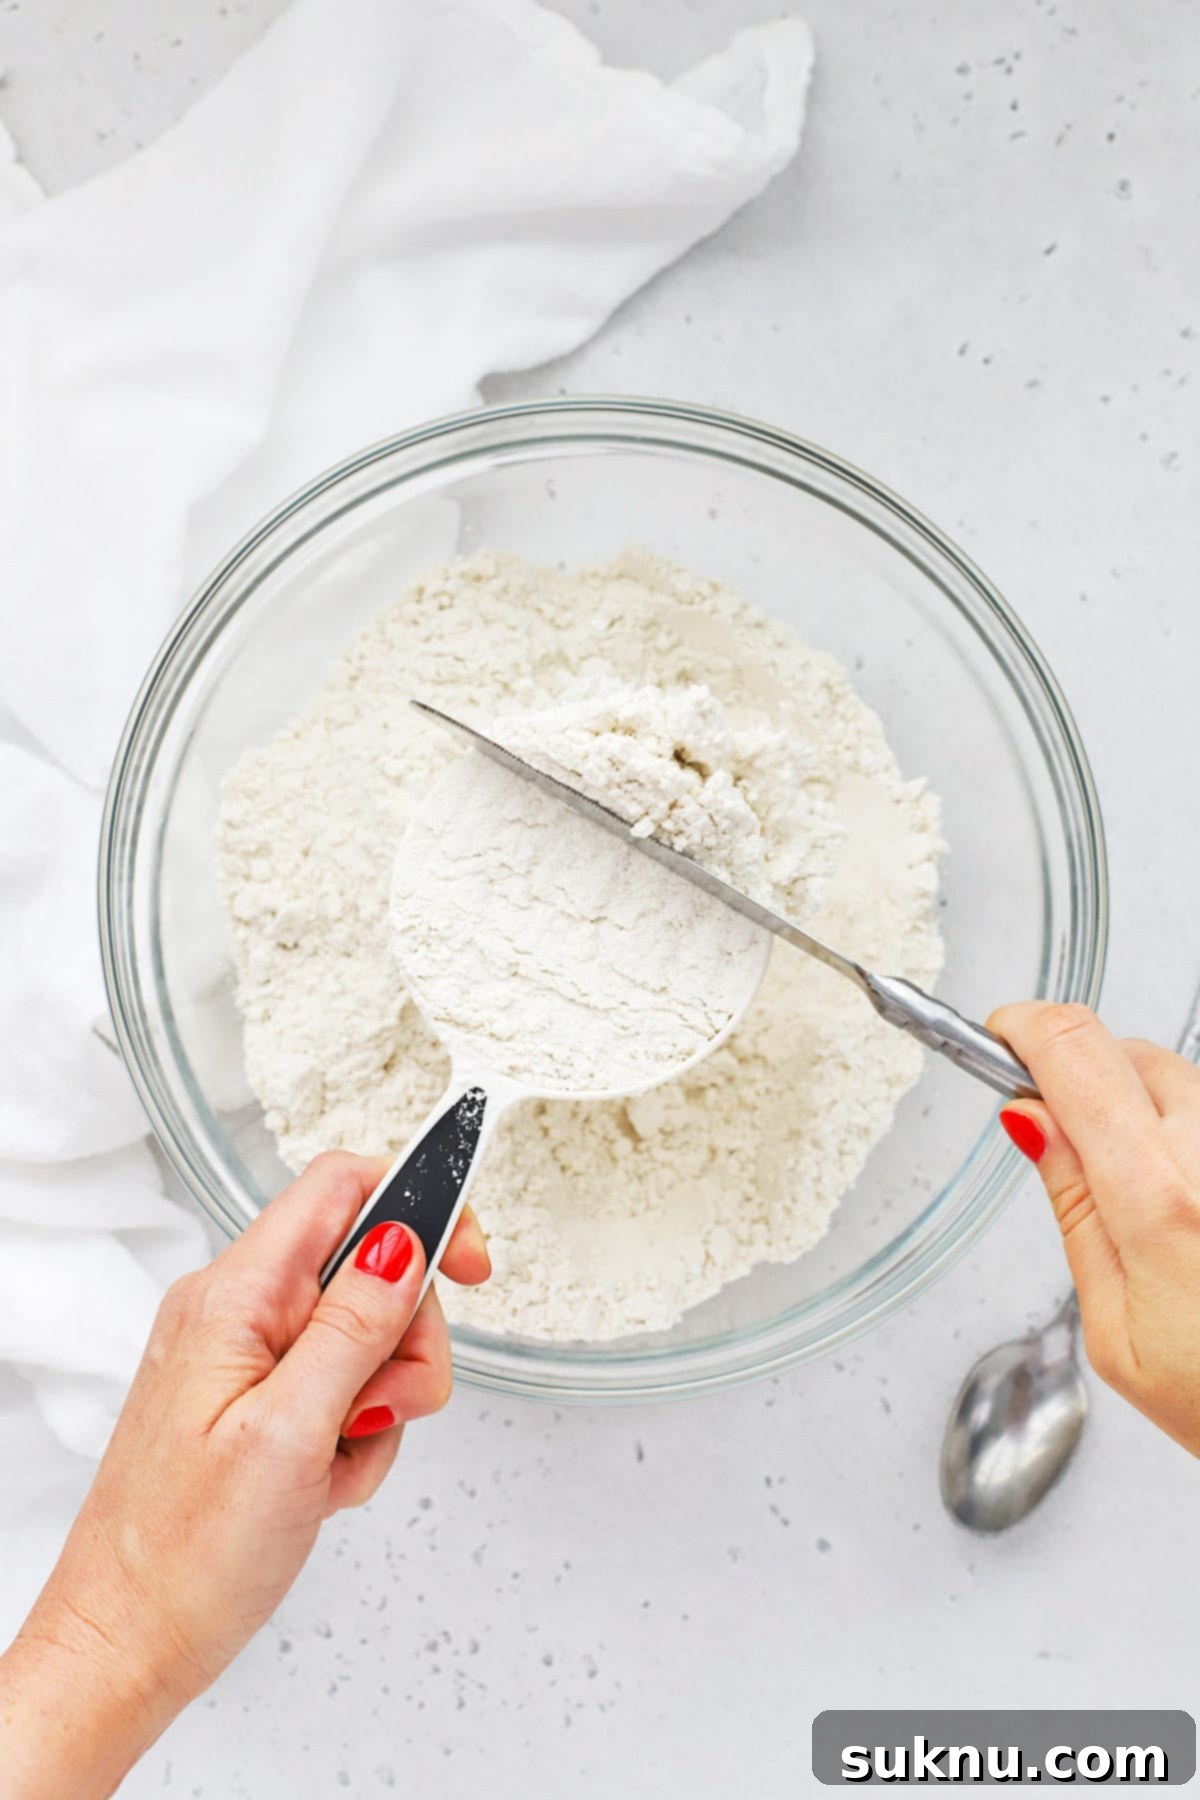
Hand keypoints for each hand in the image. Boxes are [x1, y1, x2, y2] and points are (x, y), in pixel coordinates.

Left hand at [0, 1152, 489, 1798]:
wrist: (129, 1645)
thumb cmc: (185, 1558)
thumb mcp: (290, 1434)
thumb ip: (352, 1326)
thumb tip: (404, 1237)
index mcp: (234, 1295)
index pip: (342, 1186)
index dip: (419, 1205)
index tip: (468, 1264)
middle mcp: (237, 1310)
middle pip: (372, 1266)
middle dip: (405, 1341)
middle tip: (378, 1408)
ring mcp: (247, 1357)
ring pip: (368, 1334)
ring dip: (382, 1400)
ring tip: (339, 1458)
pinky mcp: (259, 1401)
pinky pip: (345, 1387)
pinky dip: (356, 1434)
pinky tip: (325, 1480)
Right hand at [991, 1002, 1199, 1456]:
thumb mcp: (1115, 1332)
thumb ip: (1075, 1210)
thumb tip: (1030, 1120)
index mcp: (1160, 1201)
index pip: (1076, 1052)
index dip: (1023, 1028)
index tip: (1000, 1038)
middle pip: (1125, 1051)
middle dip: (1077, 1076)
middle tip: (1058, 1138)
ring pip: (1177, 1076)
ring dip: (1138, 1104)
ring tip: (1137, 1192)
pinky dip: (1184, 1136)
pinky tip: (1184, 1202)